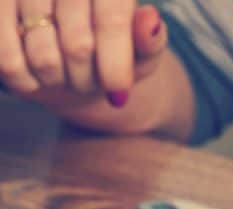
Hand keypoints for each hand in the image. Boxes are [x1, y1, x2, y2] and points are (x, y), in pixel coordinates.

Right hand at [0, 1, 167, 107]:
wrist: (73, 58)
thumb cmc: (114, 53)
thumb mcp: (142, 52)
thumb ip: (150, 41)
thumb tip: (150, 20)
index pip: (111, 21)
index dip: (115, 63)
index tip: (119, 94)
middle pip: (78, 45)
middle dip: (89, 78)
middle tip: (91, 81)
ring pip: (43, 57)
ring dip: (60, 81)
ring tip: (67, 74)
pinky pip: (7, 60)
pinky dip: (27, 81)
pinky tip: (39, 77)